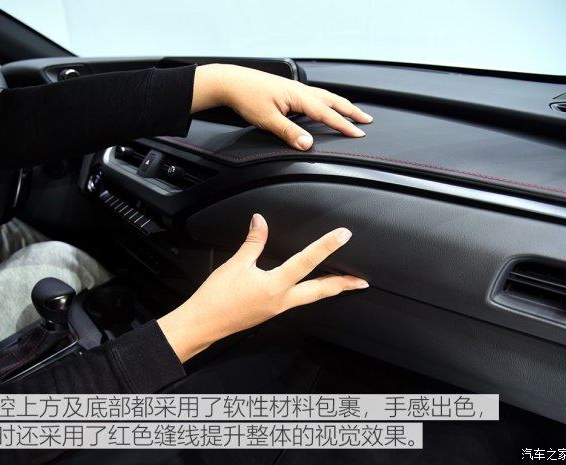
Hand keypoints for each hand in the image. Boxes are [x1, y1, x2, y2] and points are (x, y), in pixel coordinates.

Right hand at [157, 213, 367, 361]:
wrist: (203, 324)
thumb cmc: (216, 298)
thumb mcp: (236, 265)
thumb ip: (253, 242)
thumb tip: (260, 221)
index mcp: (274, 286)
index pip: (306, 261)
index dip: (326, 246)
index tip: (343, 236)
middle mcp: (281, 300)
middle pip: (320, 291)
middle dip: (343, 285)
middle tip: (362, 282)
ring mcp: (277, 309)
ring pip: (311, 298)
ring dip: (328, 290)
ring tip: (343, 284)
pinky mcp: (270, 312)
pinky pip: (296, 301)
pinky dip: (309, 293)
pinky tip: (308, 288)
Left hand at [191, 64, 372, 150]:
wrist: (231, 82)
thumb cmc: (247, 97)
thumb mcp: (268, 120)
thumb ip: (289, 132)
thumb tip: (308, 144)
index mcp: (298, 96)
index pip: (327, 113)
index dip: (344, 125)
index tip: (358, 133)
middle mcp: (300, 90)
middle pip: (332, 101)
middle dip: (351, 111)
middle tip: (366, 119)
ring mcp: (294, 89)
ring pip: (325, 96)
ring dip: (340, 104)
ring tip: (352, 111)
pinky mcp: (288, 90)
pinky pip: (315, 96)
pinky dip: (327, 101)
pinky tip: (324, 106)